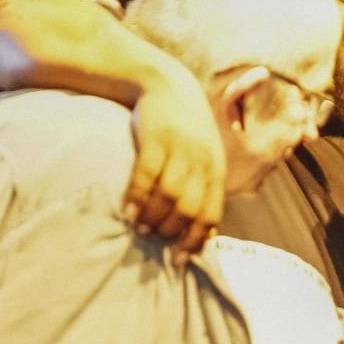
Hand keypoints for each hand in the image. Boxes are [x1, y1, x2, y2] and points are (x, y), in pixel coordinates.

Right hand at [127, 72, 225, 255]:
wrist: (168, 83)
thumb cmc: (186, 129)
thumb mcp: (204, 155)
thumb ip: (203, 187)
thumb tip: (202, 232)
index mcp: (216, 169)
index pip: (211, 213)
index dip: (195, 240)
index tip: (178, 260)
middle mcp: (202, 160)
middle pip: (189, 208)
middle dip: (171, 230)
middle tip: (154, 241)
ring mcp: (180, 148)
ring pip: (169, 194)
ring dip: (152, 216)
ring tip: (139, 227)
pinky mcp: (156, 137)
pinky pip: (146, 174)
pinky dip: (136, 196)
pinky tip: (127, 211)